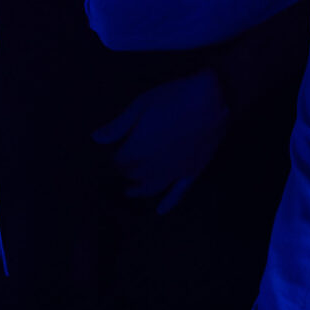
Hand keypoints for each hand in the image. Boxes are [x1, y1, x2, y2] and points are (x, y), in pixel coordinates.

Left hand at [93, 71, 229, 206]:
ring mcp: (173, 172)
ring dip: (138, 190)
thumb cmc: (173, 98)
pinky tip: (161, 211)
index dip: (115, 157)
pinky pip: (178, 193)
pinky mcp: (192, 173)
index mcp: (136, 150)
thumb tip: (96, 139)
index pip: (119, 161)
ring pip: (151, 188)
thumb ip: (118, 125)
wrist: (213, 100)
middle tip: (123, 166)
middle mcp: (152, 167)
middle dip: (126, 171)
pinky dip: (168, 203)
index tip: (115, 153)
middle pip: (133, 175)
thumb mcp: (141, 105)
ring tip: (131, 190)